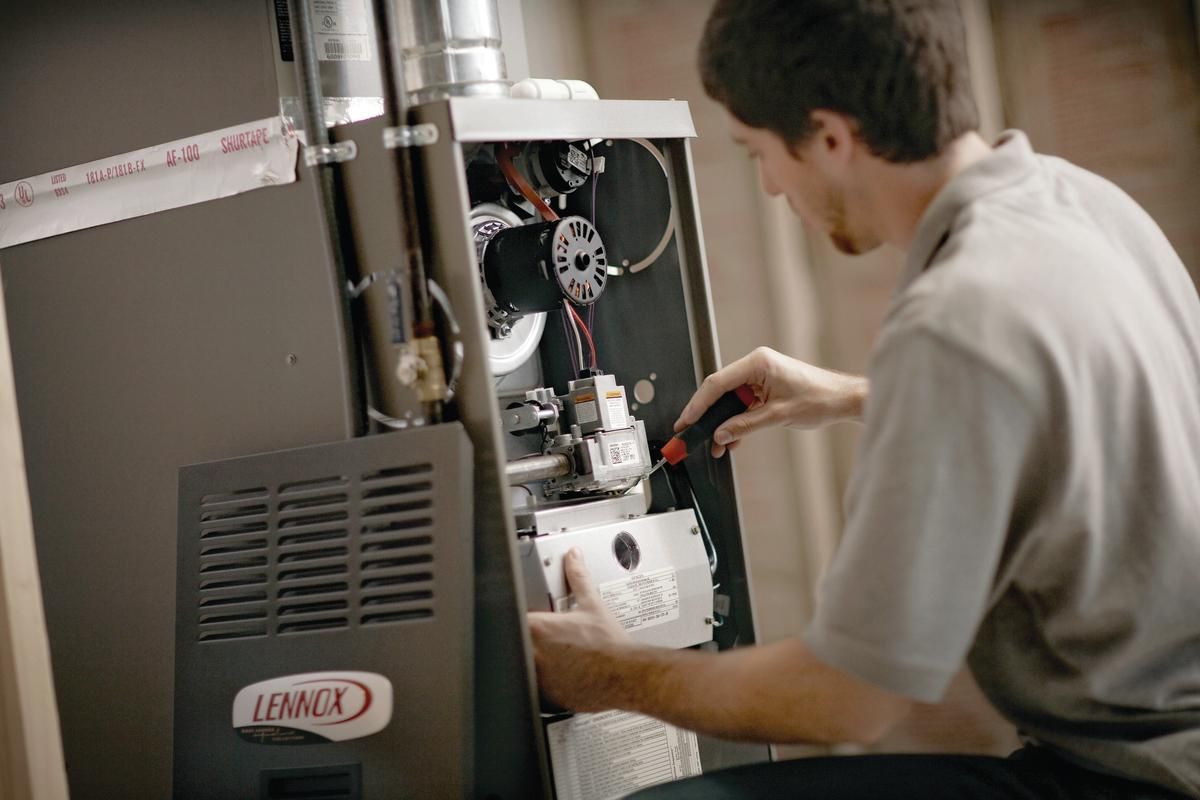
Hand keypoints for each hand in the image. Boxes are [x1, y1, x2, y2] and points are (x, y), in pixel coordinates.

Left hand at [527, 548, 630, 711]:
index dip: (519, 617)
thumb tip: (573, 558)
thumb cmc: (610, 645)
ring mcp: (539, 678)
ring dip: (534, 662)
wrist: (625, 676)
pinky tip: (563, 675)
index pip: (512, 617)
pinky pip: (537, 689)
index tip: (528, 618)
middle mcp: (533, 654)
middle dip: (526, 640)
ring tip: (557, 658)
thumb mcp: (592, 605)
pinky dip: (545, 682)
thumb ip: (578, 577)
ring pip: (524, 668)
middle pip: (515, 645)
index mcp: (539, 629)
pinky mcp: (548, 697)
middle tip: (547, 640)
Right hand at [675, 347, 866, 457]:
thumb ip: (745, 425)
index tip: (686, 420)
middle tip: (692, 434)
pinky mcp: (765, 388)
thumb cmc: (821, 398)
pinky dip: (736, 422)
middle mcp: (756, 366)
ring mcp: (760, 377)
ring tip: (716, 445)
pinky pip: (742, 405)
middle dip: (707, 416)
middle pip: (720, 392)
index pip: (717, 383)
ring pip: (730, 401)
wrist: (843, 399)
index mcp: (758, 363)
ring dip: (722, 424)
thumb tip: (721, 435)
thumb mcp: (778, 416)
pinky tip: (732, 440)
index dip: (698, 404)